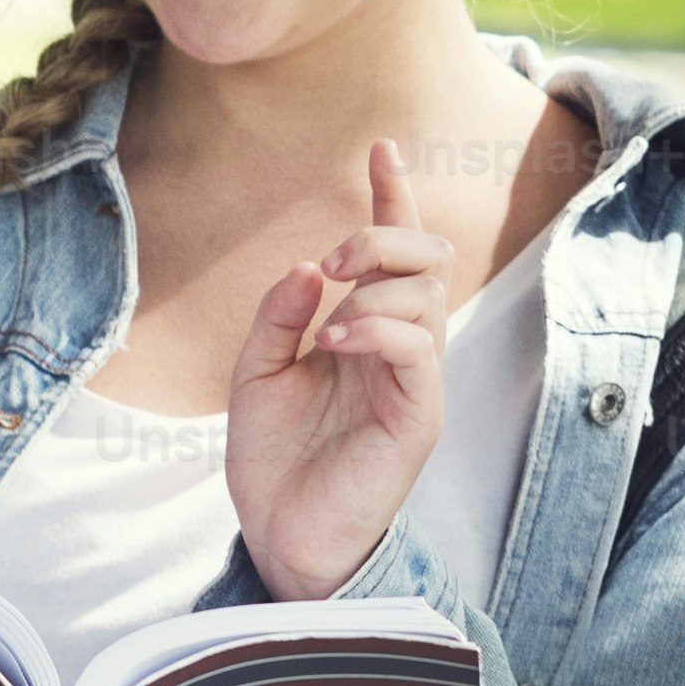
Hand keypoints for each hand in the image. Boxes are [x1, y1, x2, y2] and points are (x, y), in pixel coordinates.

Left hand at [232, 139, 452, 600]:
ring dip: (373, 283)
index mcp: (365, 330)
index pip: (394, 252)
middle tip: (331, 259)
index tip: (381, 147)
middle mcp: (399, 347)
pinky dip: (376, 328)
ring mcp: (414, 380)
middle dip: (384, 234)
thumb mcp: (255, 373)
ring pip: (428, 292)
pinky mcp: (418, 416)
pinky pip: (417, 348)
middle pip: (428, 257)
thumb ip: (278, 316)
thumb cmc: (275, 461)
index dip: (392, 196)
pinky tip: (335, 340)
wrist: (282, 538)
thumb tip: (305, 267)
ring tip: (325, 318)